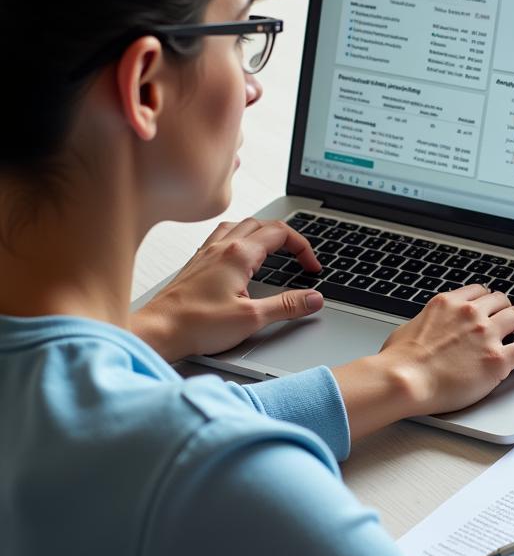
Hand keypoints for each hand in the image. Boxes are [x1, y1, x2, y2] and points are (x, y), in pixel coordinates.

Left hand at [130, 218, 323, 360]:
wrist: (158, 331)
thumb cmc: (196, 324)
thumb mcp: (252, 318)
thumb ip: (287, 306)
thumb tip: (313, 298)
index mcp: (239, 255)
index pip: (281, 234)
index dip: (303, 248)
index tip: (311, 267)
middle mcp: (222, 247)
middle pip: (262, 223)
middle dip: (287, 236)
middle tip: (300, 257)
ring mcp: (207, 253)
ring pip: (241, 225)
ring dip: (262, 231)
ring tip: (274, 248)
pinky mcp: (197, 264)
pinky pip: (223, 236)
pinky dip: (240, 238)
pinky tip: (241, 255)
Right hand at [330, 285, 513, 440]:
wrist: (403, 379)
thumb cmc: (399, 361)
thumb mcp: (409, 327)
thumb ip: (426, 323)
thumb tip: (424, 329)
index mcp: (448, 303)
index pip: (479, 292)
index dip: (489, 301)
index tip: (493, 307)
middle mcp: (470, 313)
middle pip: (502, 301)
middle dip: (508, 310)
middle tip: (512, 322)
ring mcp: (486, 335)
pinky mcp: (497, 360)